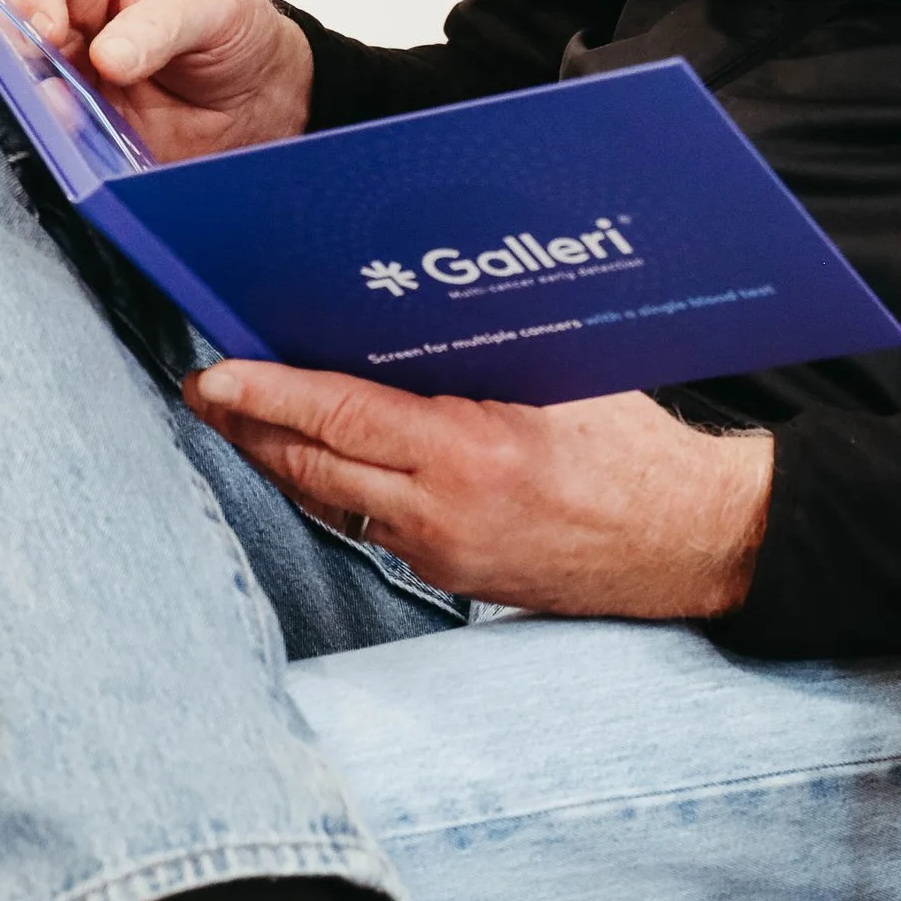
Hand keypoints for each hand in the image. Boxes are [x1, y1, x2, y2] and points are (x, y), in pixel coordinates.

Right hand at [0, 0, 312, 163]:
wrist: (259, 94)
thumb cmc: (231, 26)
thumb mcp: (211, 6)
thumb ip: (160, 25)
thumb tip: (106, 57)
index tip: (48, 29)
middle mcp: (65, 14)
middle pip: (7, 26)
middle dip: (14, 52)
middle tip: (40, 78)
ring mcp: (65, 72)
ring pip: (19, 83)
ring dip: (32, 101)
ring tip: (62, 115)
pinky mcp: (75, 122)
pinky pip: (51, 132)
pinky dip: (56, 140)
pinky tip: (75, 145)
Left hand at [189, 361, 774, 620]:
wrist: (695, 544)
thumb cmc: (641, 454)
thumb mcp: (562, 383)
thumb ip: (480, 363)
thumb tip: (401, 323)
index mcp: (472, 450)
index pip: (340, 416)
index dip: (267, 395)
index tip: (215, 375)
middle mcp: (444, 511)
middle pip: (312, 467)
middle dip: (249, 429)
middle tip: (205, 392)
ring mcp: (443, 552)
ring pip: (330, 501)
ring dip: (282, 461)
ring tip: (242, 422)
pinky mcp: (452, 577)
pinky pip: (369, 526)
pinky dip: (331, 490)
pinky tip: (315, 464)